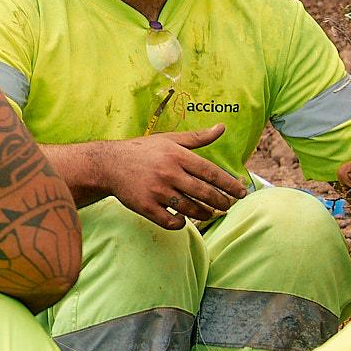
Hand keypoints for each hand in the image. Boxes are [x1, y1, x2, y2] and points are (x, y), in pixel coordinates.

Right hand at [92, 128, 247, 231]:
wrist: (108, 164)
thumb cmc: (143, 150)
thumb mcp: (170, 139)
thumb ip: (197, 137)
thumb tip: (222, 128)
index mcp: (177, 155)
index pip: (210, 172)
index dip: (229, 184)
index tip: (241, 193)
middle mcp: (169, 173)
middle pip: (204, 193)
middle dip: (221, 202)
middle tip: (227, 206)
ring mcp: (157, 191)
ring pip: (190, 208)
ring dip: (204, 214)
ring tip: (209, 213)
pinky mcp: (146, 206)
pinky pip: (170, 221)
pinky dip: (180, 223)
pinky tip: (184, 219)